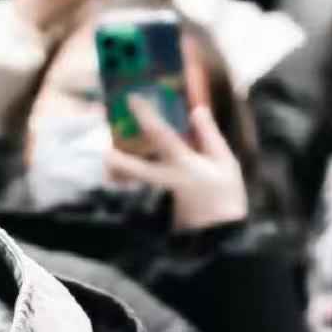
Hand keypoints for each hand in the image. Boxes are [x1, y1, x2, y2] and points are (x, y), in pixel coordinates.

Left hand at [106, 100, 249, 231]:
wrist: (221, 233)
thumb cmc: (225, 194)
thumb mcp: (226, 162)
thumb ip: (209, 135)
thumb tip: (197, 109)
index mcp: (187, 166)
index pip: (163, 137)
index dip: (147, 117)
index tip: (132, 98)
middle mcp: (171, 181)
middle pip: (140, 171)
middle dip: (121, 163)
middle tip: (105, 155)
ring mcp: (162, 196)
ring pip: (135, 181)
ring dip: (121, 171)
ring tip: (110, 158)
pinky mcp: (159, 206)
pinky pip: (142, 185)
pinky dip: (131, 175)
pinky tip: (124, 168)